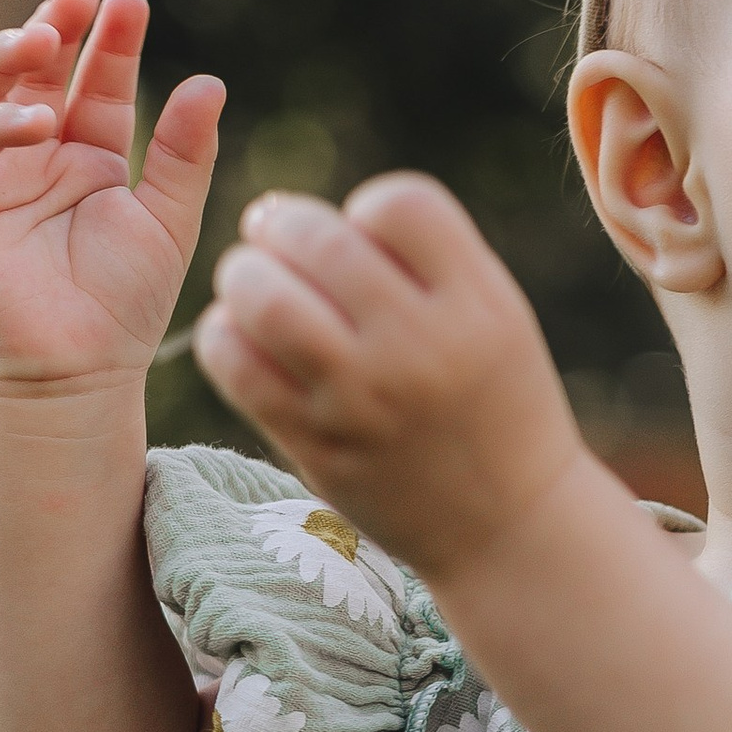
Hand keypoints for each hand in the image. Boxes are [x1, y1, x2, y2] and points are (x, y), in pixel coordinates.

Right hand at [0, 0, 222, 394]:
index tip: (128, 4)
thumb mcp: (166, 220)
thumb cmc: (123, 307)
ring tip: (44, 34)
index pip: (93, 82)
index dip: (109, 43)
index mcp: (85, 156)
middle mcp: (32, 157)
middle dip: (51, 26)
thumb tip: (210, 81)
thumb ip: (185, 154)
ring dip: (4, 55)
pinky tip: (31, 121)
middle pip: (32, 73)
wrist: (79, 374)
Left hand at [193, 173, 589, 583]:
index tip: (365, 236)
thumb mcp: (499, 319)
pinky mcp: (317, 444)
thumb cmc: (496, 406)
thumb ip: (428, 262)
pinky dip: (224, 335)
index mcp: (479, 306)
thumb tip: (309, 221)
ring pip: (264, 299)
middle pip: (320, 241)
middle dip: (283, 224)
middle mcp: (420, 347)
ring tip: (252, 281)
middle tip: (275, 234)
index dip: (367, 209)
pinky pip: (236, 366)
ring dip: (243, 276)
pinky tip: (243, 336)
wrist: (507, 526)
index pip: (400, 205)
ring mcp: (363, 399)